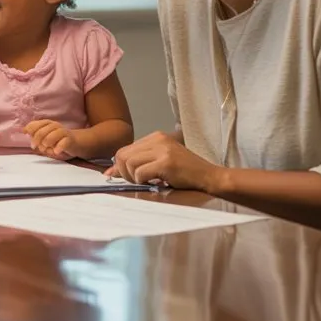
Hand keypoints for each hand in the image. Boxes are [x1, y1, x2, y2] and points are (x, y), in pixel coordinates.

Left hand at [24, 119, 76, 159]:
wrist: (76, 142)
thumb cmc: (58, 140)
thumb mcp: (46, 136)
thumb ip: (36, 134)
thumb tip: (24, 131)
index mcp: (48, 124)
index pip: (36, 124)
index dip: (30, 129)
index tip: (26, 133)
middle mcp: (55, 126)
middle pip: (42, 132)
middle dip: (36, 140)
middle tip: (34, 147)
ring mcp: (63, 132)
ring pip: (51, 136)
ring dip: (46, 144)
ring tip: (46, 149)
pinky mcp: (70, 140)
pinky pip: (63, 143)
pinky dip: (58, 148)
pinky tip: (56, 152)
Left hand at [104, 131, 221, 191]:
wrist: (210, 177)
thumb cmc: (186, 172)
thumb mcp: (161, 161)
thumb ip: (139, 162)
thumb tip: (110, 172)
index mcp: (156, 137)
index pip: (124, 149)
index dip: (118, 166)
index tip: (119, 177)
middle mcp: (158, 139)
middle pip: (122, 155)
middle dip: (123, 173)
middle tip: (136, 182)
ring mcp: (163, 150)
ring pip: (129, 164)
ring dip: (133, 178)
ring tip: (146, 183)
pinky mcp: (166, 163)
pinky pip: (140, 173)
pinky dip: (142, 182)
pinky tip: (154, 184)